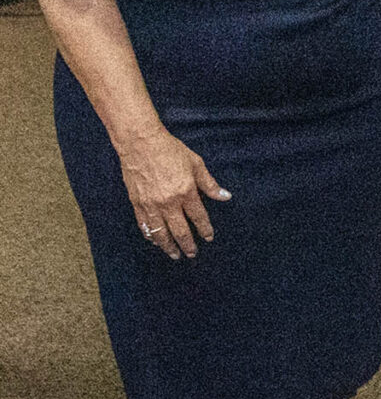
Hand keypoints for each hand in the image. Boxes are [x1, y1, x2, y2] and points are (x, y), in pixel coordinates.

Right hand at [118, 126, 228, 259]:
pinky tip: (155, 241)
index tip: (209, 238)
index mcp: (186, 192)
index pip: (198, 217)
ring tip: (175, 255)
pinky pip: (144, 225)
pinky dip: (151, 235)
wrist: (140, 143)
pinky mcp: (136, 203)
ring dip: (168, 246)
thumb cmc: (170, 150)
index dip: (205, 229)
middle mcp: (168, 202)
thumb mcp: (196, 164)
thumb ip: (209, 184)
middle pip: (180, 230)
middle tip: (192, 254)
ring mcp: (151, 204)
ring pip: (161, 233)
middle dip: (188, 245)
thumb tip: (226, 196)